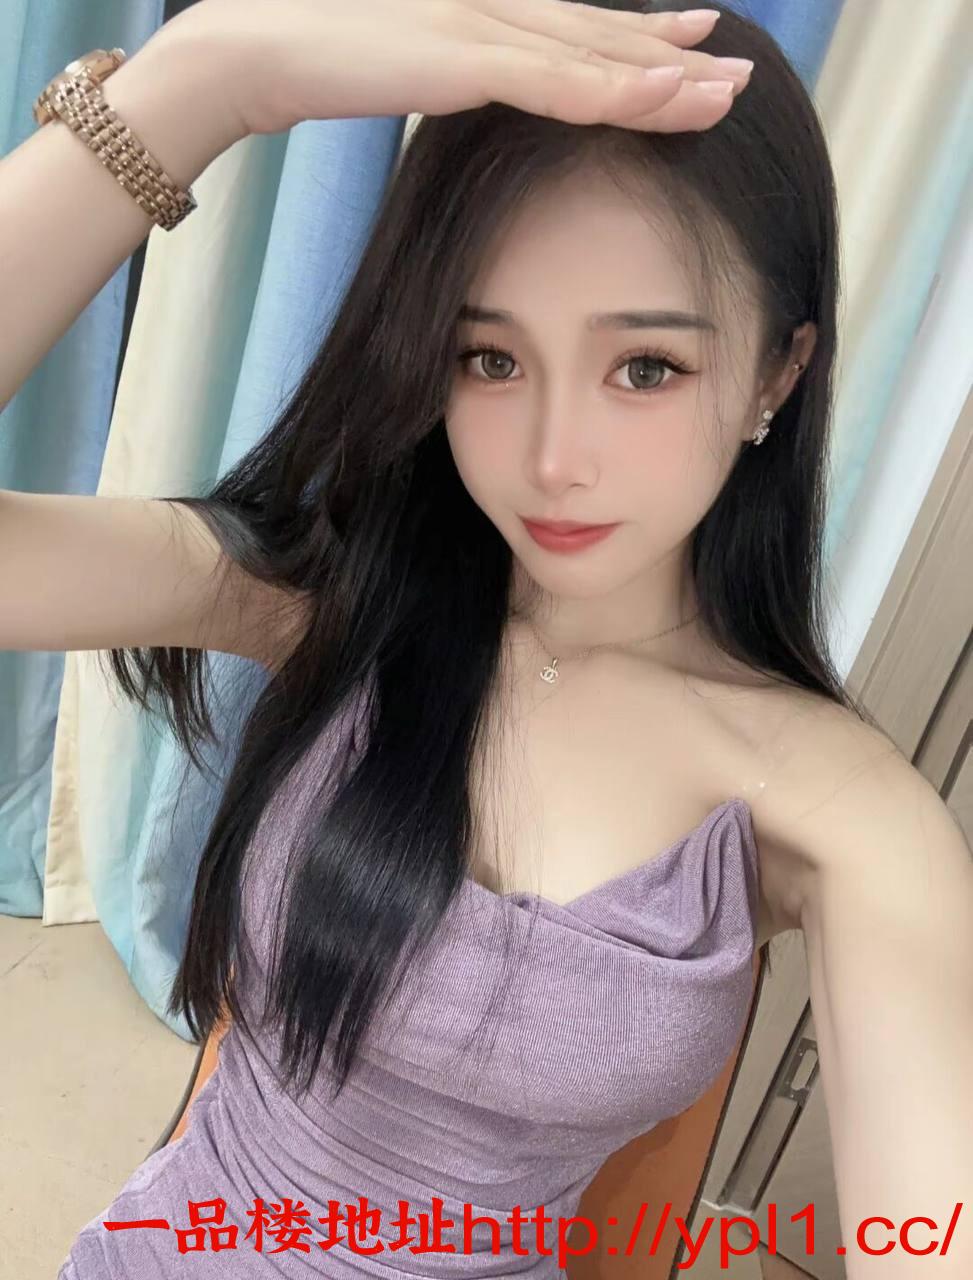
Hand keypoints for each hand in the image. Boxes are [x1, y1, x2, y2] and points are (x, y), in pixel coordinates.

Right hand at [157, 0, 751, 139]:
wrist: (259, 47)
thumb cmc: (323, 58)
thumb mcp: (407, 65)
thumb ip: (454, 71)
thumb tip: (475, 89)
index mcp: (485, 12)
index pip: (579, 28)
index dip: (642, 36)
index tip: (694, 45)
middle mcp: (496, 8)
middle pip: (601, 37)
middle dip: (674, 57)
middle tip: (736, 74)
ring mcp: (484, 27)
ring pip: (592, 57)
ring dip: (663, 75)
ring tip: (724, 91)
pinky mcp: (464, 57)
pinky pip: (553, 80)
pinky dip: (609, 88)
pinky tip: (660, 94)